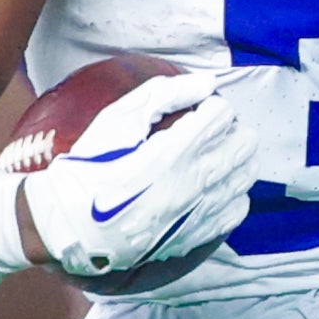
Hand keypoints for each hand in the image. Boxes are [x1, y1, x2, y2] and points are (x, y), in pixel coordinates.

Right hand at [18, 67, 286, 284]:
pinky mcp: (196, 235)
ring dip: (237, 158)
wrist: (71, 226)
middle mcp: (191, 184)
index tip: (198, 110)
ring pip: (246, 177)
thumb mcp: (116, 120)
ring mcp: (197, 213)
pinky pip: (236, 211)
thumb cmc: (90, 167)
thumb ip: (163, 94)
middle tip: (210, 130)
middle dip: (231, 129)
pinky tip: (213, 187)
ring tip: (214, 156)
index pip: (221, 116)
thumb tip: (207, 83)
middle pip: (244, 144)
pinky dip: (232, 193)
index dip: (211, 106)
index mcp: (171, 152)